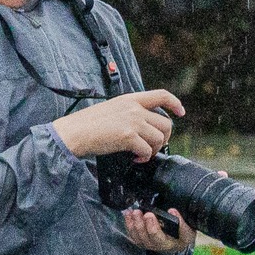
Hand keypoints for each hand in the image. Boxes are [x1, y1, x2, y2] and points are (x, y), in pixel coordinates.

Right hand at [50, 89, 184, 159]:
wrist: (73, 133)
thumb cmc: (87, 125)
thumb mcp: (111, 109)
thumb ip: (128, 113)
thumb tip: (143, 127)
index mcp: (130, 99)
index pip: (161, 95)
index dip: (175, 103)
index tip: (181, 112)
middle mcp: (134, 108)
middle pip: (166, 123)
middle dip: (164, 138)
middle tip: (152, 147)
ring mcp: (132, 121)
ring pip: (159, 138)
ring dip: (153, 150)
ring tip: (141, 155)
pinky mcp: (128, 136)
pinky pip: (147, 150)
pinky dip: (144, 158)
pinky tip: (134, 159)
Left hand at [122, 205, 195, 253]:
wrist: (177, 242)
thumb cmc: (182, 236)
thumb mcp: (188, 232)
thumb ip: (182, 224)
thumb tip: (172, 211)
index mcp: (167, 244)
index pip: (157, 237)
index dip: (152, 227)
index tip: (150, 214)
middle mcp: (154, 245)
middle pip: (144, 237)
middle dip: (140, 223)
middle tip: (138, 212)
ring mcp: (146, 243)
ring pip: (136, 236)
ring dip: (132, 223)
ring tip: (133, 212)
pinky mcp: (140, 239)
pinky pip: (131, 233)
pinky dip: (128, 223)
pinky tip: (127, 214)